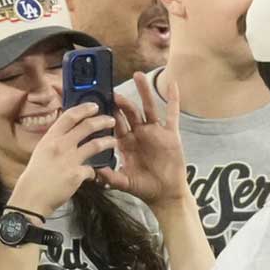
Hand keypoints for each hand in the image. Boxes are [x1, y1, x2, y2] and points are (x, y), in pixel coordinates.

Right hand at [8, 103, 116, 215]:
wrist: (32, 197)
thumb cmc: (36, 176)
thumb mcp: (42, 152)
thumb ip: (55, 142)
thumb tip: (68, 134)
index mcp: (50, 138)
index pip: (69, 117)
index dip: (83, 109)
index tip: (93, 106)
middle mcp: (60, 146)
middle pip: (86, 127)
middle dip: (102, 121)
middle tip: (110, 120)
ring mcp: (69, 160)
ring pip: (95, 145)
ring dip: (107, 142)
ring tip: (113, 142)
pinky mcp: (77, 174)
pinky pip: (92, 170)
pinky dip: (93, 172)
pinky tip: (94, 175)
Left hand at [96, 73, 188, 206]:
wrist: (165, 194)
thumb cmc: (143, 188)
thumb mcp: (124, 182)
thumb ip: (111, 177)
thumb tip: (95, 172)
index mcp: (126, 143)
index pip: (115, 124)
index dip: (107, 113)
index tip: (97, 101)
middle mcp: (139, 134)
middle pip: (129, 112)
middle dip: (121, 101)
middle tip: (112, 89)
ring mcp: (155, 132)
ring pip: (148, 108)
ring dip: (143, 92)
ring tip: (138, 75)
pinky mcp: (170, 134)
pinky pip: (172, 114)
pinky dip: (173, 99)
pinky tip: (172, 84)